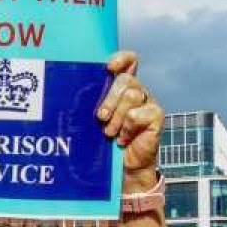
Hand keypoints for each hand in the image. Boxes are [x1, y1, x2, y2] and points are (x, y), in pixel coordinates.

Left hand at [97, 51, 161, 192]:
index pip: (129, 61)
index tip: (108, 68)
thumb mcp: (93, 120)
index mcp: (122, 87)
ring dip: (116, 118)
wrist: (123, 167)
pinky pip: (137, 115)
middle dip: (110, 98)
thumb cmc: (104, 142)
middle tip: (100, 117)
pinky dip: (126, 128)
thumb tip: (70, 89)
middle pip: (126, 79)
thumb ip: (90, 102)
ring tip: (109, 133)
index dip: (121, 59)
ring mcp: (148, 102)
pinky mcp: (156, 116)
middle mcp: (137, 91)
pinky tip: (123, 139)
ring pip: (132, 96)